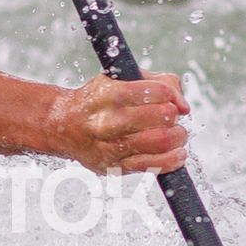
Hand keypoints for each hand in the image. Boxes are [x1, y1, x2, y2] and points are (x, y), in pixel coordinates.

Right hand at [44, 74, 188, 175]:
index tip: (167, 97)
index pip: (156, 91)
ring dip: (178, 136)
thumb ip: (158, 82)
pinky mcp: (115, 167)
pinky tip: (177, 152)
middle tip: (169, 115)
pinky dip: (173, 159)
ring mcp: (111, 147)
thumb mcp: (121, 78)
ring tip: (175, 133)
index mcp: (108, 94)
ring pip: (161, 141)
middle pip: (162, 116)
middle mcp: (108, 121)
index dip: (169, 94)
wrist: (62, 126)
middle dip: (172, 114)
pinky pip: (154, 166)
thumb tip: (184, 107)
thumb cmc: (99, 99)